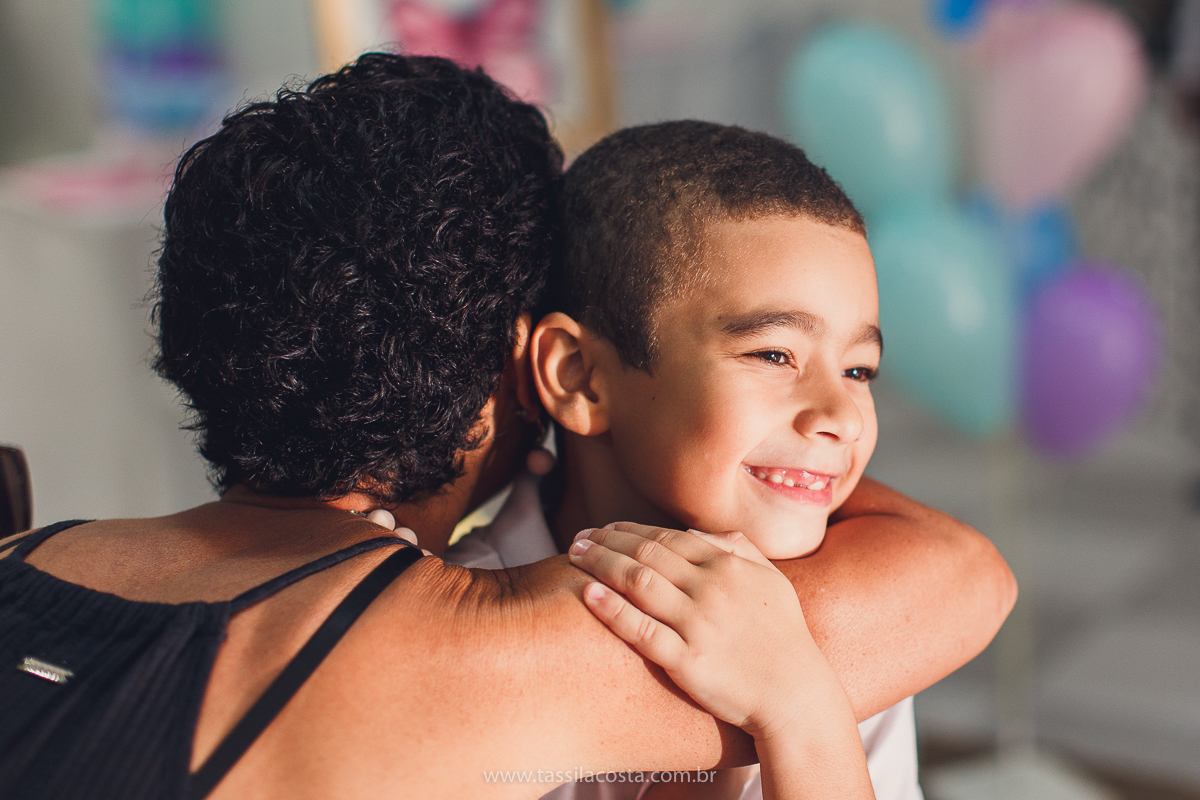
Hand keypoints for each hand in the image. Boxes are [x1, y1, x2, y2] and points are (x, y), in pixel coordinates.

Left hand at [567, 522, 823, 739]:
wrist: (796, 697)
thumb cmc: (785, 639)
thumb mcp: (773, 582)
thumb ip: (741, 550)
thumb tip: (702, 532)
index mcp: (729, 567)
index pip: (668, 538)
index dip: (631, 530)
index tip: (605, 528)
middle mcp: (711, 589)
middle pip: (646, 554)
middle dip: (606, 541)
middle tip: (577, 538)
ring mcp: (698, 625)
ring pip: (638, 583)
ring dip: (601, 565)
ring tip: (574, 556)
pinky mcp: (687, 661)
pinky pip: (641, 630)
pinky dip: (612, 610)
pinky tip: (588, 594)